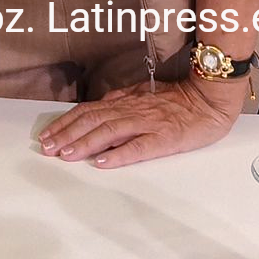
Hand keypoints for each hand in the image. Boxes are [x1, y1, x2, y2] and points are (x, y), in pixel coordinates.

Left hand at [38, 75, 241, 168]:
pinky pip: (140, 146)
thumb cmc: (179, 100)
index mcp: (126, 101)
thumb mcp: (144, 96)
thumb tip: (97, 112)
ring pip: (110, 131)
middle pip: (93, 120)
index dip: (66, 122)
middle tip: (47, 148)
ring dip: (86, 143)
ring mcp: (148, 123)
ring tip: (67, 155)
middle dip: (67, 134)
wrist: (210, 99)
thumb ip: (121, 103)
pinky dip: (120, 154)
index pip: (89, 111)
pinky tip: (103, 162)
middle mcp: (132, 110)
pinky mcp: (165, 138)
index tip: (48, 135)